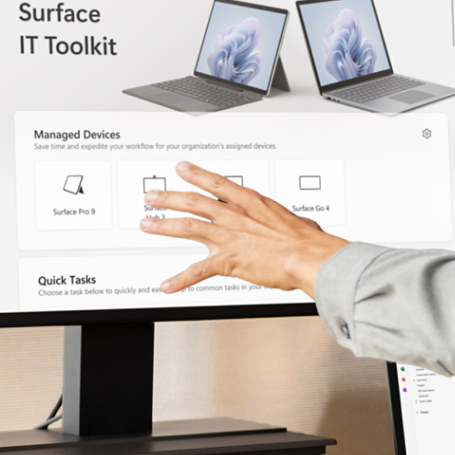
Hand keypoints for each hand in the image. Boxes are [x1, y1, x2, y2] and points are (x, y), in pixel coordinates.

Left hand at [139, 161, 349, 294]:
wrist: (307, 256)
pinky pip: (197, 271)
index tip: (182, 168)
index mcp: (251, 203)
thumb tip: (297, 225)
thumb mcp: (295, 220)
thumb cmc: (306, 241)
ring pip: (187, 226)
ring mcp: (228, 237)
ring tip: (147, 224)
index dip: (196, 174)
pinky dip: (180, 279)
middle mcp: (235, 216)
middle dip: (169, 197)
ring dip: (164, 225)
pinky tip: (167, 285)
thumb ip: (286, 221)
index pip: (216, 184)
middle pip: (194, 201)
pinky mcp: (227, 261)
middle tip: (152, 196)